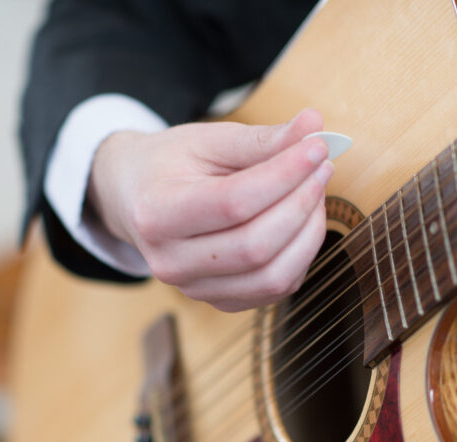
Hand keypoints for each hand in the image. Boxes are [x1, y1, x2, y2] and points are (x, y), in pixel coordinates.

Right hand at [86, 108, 332, 311]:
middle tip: (322, 167)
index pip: (234, 202)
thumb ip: (260, 138)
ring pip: (273, 276)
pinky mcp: (222, 302)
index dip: (284, 175)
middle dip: (301, 203)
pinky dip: (302, 254)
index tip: (317, 148)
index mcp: (158, 213)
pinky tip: (302, 220)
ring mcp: (196, 290)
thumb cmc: (171, 165)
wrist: (134, 200)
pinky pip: (277, 288)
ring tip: (315, 192)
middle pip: (256, 245)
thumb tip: (314, 125)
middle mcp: (171, 262)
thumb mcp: (207, 140)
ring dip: (309, 232)